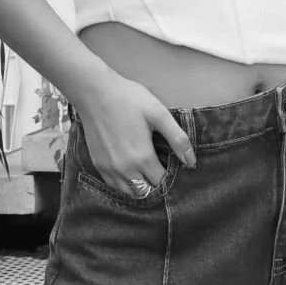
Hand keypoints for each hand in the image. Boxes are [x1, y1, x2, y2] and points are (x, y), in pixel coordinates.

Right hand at [71, 74, 196, 197]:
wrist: (94, 92)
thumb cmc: (128, 99)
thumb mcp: (158, 114)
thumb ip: (177, 139)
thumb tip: (192, 161)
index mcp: (142, 158)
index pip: (161, 181)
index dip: (168, 173)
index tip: (168, 161)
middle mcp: (124, 169)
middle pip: (147, 190)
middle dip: (155, 181)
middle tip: (158, 164)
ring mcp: (109, 168)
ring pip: (130, 191)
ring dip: (140, 185)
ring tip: (144, 168)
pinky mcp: (98, 164)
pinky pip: (114, 185)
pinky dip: (124, 182)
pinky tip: (129, 168)